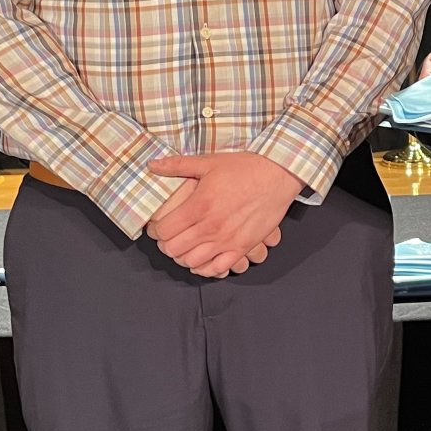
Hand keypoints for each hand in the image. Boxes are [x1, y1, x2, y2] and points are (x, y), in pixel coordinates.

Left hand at [147, 153, 302, 277]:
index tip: (156, 227)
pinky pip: (218, 268)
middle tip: (167, 238)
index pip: (164, 230)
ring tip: (184, 248)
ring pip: (193, 261)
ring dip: (183, 257)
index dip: (155, 231)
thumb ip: (177, 166)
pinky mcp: (242, 246)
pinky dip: (206, 268)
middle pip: (174, 249)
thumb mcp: (208, 162)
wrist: (278, 174)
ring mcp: (227, 239)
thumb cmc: (245, 168)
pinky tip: (203, 260)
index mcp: (199, 205)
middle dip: (165, 245)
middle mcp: (211, 226)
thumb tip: (152, 165)